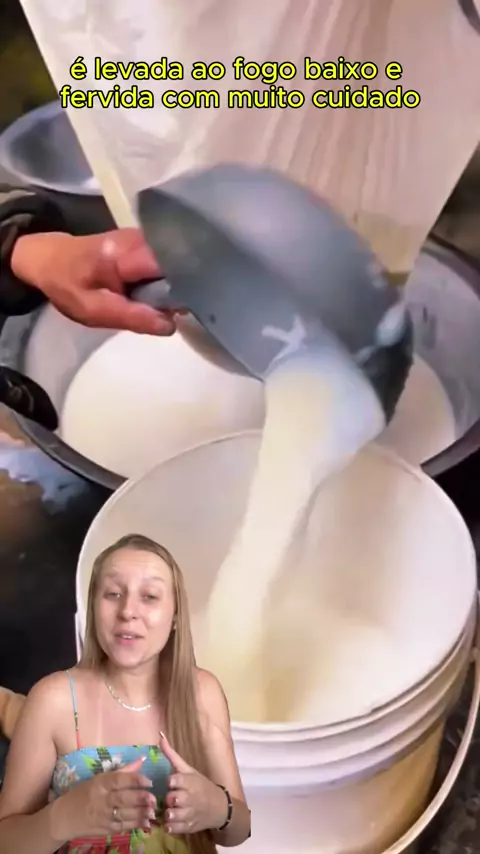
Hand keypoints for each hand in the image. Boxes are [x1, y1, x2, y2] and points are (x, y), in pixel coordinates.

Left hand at [10, 229, 175, 334]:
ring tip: (178, 304)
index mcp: (127, 253)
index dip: (187, 285)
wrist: (49, 259)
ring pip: (176, 262)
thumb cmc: (68, 285)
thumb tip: (171, 325)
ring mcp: (145, 237)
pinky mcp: (146, 242)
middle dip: (186, 286)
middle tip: (183, 311)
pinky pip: (167, 261)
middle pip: (179, 262)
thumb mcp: (93, 310)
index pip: (172, 265)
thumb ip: (132, 317)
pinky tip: (169, 294)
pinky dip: (170, 278)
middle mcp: (142, 238)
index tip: (193, 306)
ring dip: (180, 284)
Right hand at [52, 756, 157, 840]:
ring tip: (153, 811)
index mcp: (100, 783)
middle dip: (140, 799)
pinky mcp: (105, 830)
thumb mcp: (100, 779)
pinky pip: (122, 827)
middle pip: (123, 798)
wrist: (64, 817)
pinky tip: (146, 823)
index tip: (149, 781)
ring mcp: (103, 816)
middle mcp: (101, 800)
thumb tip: (142, 760)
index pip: (118, 779)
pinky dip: (135, 825)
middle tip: (154, 799)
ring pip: (125, 815)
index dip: (135, 780)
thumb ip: (123, 771)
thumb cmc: (84, 793)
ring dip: (141, 814)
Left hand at [161, 733, 227, 834]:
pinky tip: (171, 821)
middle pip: (171, 799)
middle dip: (168, 799)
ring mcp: (189, 814)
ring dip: (167, 814)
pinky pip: (173, 829)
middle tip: (169, 798)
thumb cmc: (201, 785)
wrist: (219, 807)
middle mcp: (190, 798)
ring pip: (171, 815)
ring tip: (169, 811)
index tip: (170, 782)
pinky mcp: (188, 827)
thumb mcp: (188, 770)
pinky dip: (169, 826)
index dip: (171, 782)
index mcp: (190, 781)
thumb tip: (160, 736)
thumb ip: (172, 755)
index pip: (175, 780)